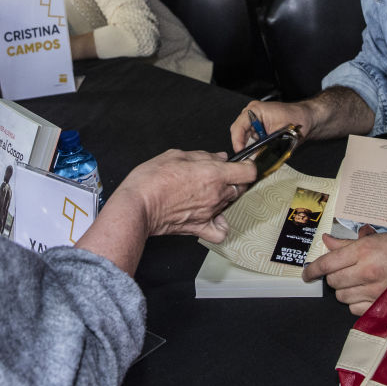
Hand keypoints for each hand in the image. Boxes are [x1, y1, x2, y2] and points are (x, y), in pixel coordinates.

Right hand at [111, 148, 257, 243]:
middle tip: (218, 174)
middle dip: (233, 179)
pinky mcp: (200, 227)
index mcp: (213, 174)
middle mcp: (216, 194)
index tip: (242, 163)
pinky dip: (221, 224)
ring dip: (223, 196)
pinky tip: (213, 216)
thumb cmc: (152, 180)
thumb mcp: (176, 155)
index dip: (248, 165)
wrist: (138, 205)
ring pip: (229, 203)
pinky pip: (220, 230)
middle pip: (239, 187)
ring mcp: (210, 212)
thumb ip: (202, 155)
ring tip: (206, 190)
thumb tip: (218, 157)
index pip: (248, 171)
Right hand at [229, 99, 313, 151]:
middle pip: (239, 132)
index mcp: (255, 110)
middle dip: (244, 145)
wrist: (307, 118)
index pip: (238, 127)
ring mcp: (255, 119)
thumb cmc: (298, 119)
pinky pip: (252, 137)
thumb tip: (258, 161)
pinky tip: (264, 148)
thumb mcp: (281, 136)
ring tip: (260, 152)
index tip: (241, 153)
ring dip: (251, 146)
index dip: (237, 142)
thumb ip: (268, 149)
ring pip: (244, 136)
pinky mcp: (259, 125)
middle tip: (248, 158)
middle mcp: (252, 112)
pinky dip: (257, 145)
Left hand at [303, 227, 386, 314]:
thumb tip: (327, 241)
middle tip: (341, 272)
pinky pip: (355, 309)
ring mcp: (374, 290)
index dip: (312, 269)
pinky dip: (355, 303)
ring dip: (344, 290)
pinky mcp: (382, 304)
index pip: (327, 263)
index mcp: (364, 250)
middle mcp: (367, 270)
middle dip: (332, 278)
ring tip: (355, 282)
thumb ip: (348, 243)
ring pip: (342, 297)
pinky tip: (364, 294)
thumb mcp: (376, 238)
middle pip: (333, 282)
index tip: (307, 274)